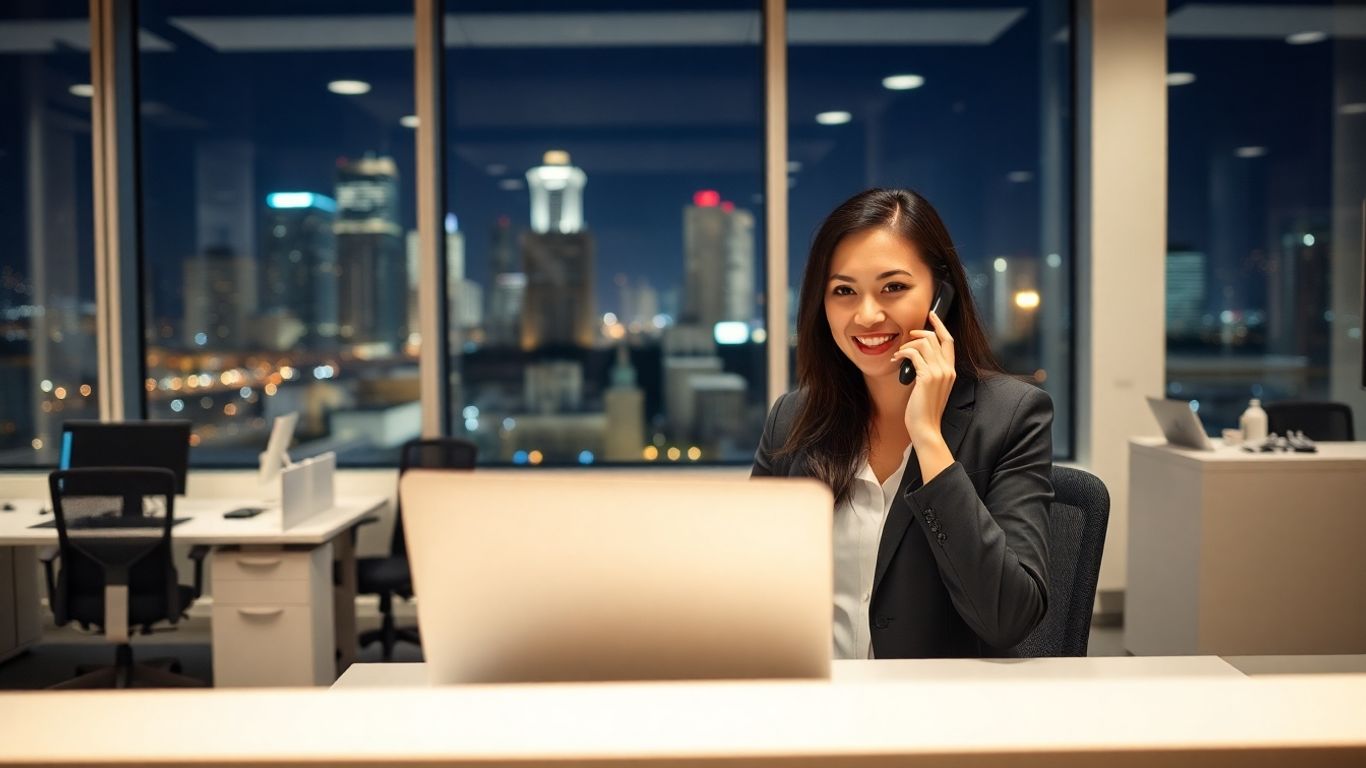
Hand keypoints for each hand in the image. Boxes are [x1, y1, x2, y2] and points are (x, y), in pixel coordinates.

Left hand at [890, 310, 955, 444]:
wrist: (925, 427)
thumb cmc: (924, 410)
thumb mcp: (931, 387)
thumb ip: (930, 371)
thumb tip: (917, 356)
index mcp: (950, 371)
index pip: (949, 341)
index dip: (940, 326)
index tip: (932, 315)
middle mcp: (947, 369)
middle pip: (935, 338)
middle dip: (919, 333)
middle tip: (907, 338)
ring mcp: (939, 373)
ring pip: (924, 344)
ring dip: (907, 346)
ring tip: (898, 354)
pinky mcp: (927, 377)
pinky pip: (914, 355)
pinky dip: (902, 353)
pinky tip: (896, 359)